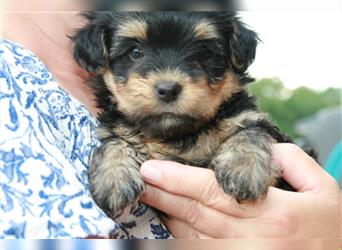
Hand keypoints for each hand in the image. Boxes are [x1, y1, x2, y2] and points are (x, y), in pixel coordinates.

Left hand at [139, 143, 340, 237]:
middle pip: (196, 213)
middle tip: (138, 181)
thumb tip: (265, 151)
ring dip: (166, 217)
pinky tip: (167, 226)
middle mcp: (252, 238)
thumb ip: (294, 162)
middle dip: (162, 195)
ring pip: (192, 236)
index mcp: (272, 212)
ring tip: (146, 198)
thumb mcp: (324, 190)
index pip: (213, 191)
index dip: (178, 180)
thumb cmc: (329, 229)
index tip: (151, 169)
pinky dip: (180, 239)